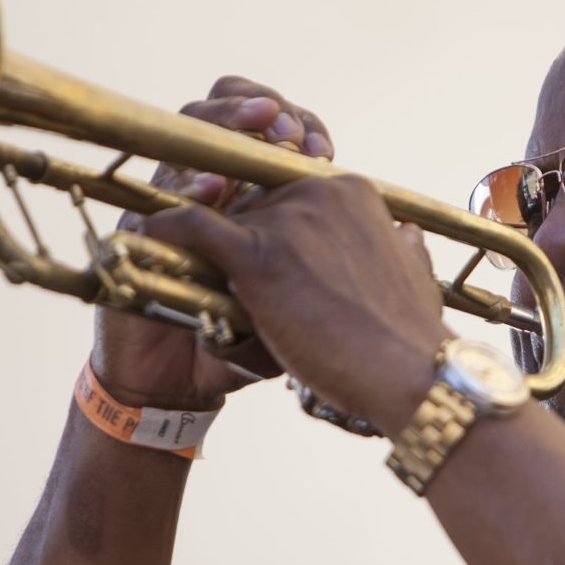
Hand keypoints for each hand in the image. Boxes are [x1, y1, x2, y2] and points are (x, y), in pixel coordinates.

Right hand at [89, 76, 335, 409]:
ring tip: (254, 126)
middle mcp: (212, 189)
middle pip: (229, 114)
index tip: (323, 146)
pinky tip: (213, 190)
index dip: (296, 126)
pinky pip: (161, 193)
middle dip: (258, 109)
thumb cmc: (237, 345)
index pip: (270, 130)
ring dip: (224, 123)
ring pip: (189, 135)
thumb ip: (336, 265)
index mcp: (254, 195)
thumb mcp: (297, 305)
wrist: (173, 383)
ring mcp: (173, 202)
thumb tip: (401, 234)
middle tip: (288, 129)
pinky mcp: (140, 229)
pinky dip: (187, 185)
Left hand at [135, 174, 450, 436]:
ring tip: (183, 265)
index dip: (265, 220)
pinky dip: (167, 229)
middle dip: (231, 228)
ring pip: (220, 212)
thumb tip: (405, 238)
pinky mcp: (257, 253)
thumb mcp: (413, 275)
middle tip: (214, 263)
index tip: (252, 243)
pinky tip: (151, 236)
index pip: (286, 189)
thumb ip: (402, 249)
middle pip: (249, 197)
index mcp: (352, 192)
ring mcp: (286, 218)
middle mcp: (318, 191)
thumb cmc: (413, 338)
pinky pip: (192, 225)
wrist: (409, 375)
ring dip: (201, 239)